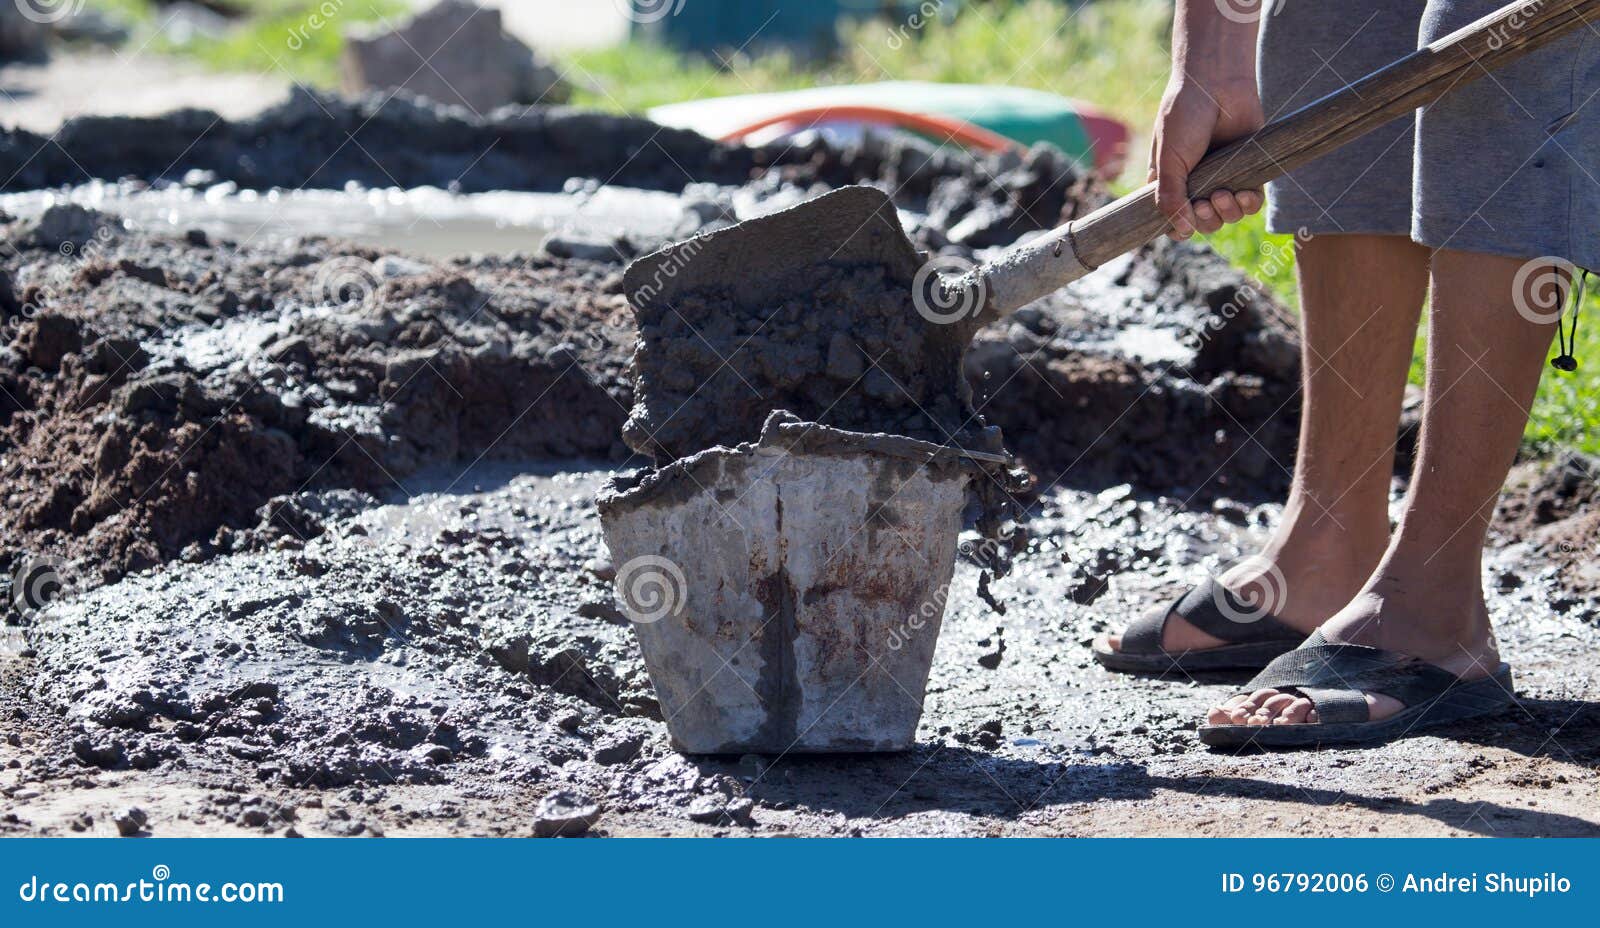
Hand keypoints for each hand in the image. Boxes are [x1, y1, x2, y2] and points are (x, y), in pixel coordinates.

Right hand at [1150, 76, 1264, 239]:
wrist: (1216, 83)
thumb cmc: (1185, 116)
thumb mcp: (1169, 159)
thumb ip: (1170, 196)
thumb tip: (1183, 232)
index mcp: (1171, 181)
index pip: (1173, 219)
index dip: (1179, 228)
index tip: (1182, 225)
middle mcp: (1197, 182)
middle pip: (1204, 222)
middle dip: (1205, 220)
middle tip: (1204, 202)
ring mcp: (1223, 176)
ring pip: (1228, 215)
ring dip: (1226, 213)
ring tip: (1222, 195)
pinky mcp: (1248, 168)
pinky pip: (1251, 201)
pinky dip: (1248, 204)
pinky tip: (1244, 195)